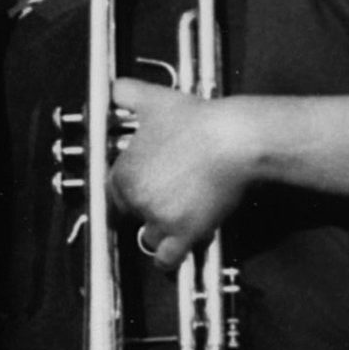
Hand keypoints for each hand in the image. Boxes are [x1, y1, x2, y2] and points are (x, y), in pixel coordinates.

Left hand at [107, 80, 256, 267]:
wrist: (233, 140)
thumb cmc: (199, 121)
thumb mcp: (157, 100)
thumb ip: (129, 94)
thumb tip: (116, 89)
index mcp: (125, 173)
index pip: (115, 192)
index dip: (131, 189)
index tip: (144, 188)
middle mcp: (138, 199)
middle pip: (133, 214)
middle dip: (148, 207)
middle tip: (168, 196)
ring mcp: (160, 218)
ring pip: (150, 235)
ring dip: (161, 229)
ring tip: (178, 216)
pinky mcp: (185, 233)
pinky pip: (167, 258)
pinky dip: (168, 260)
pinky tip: (172, 256)